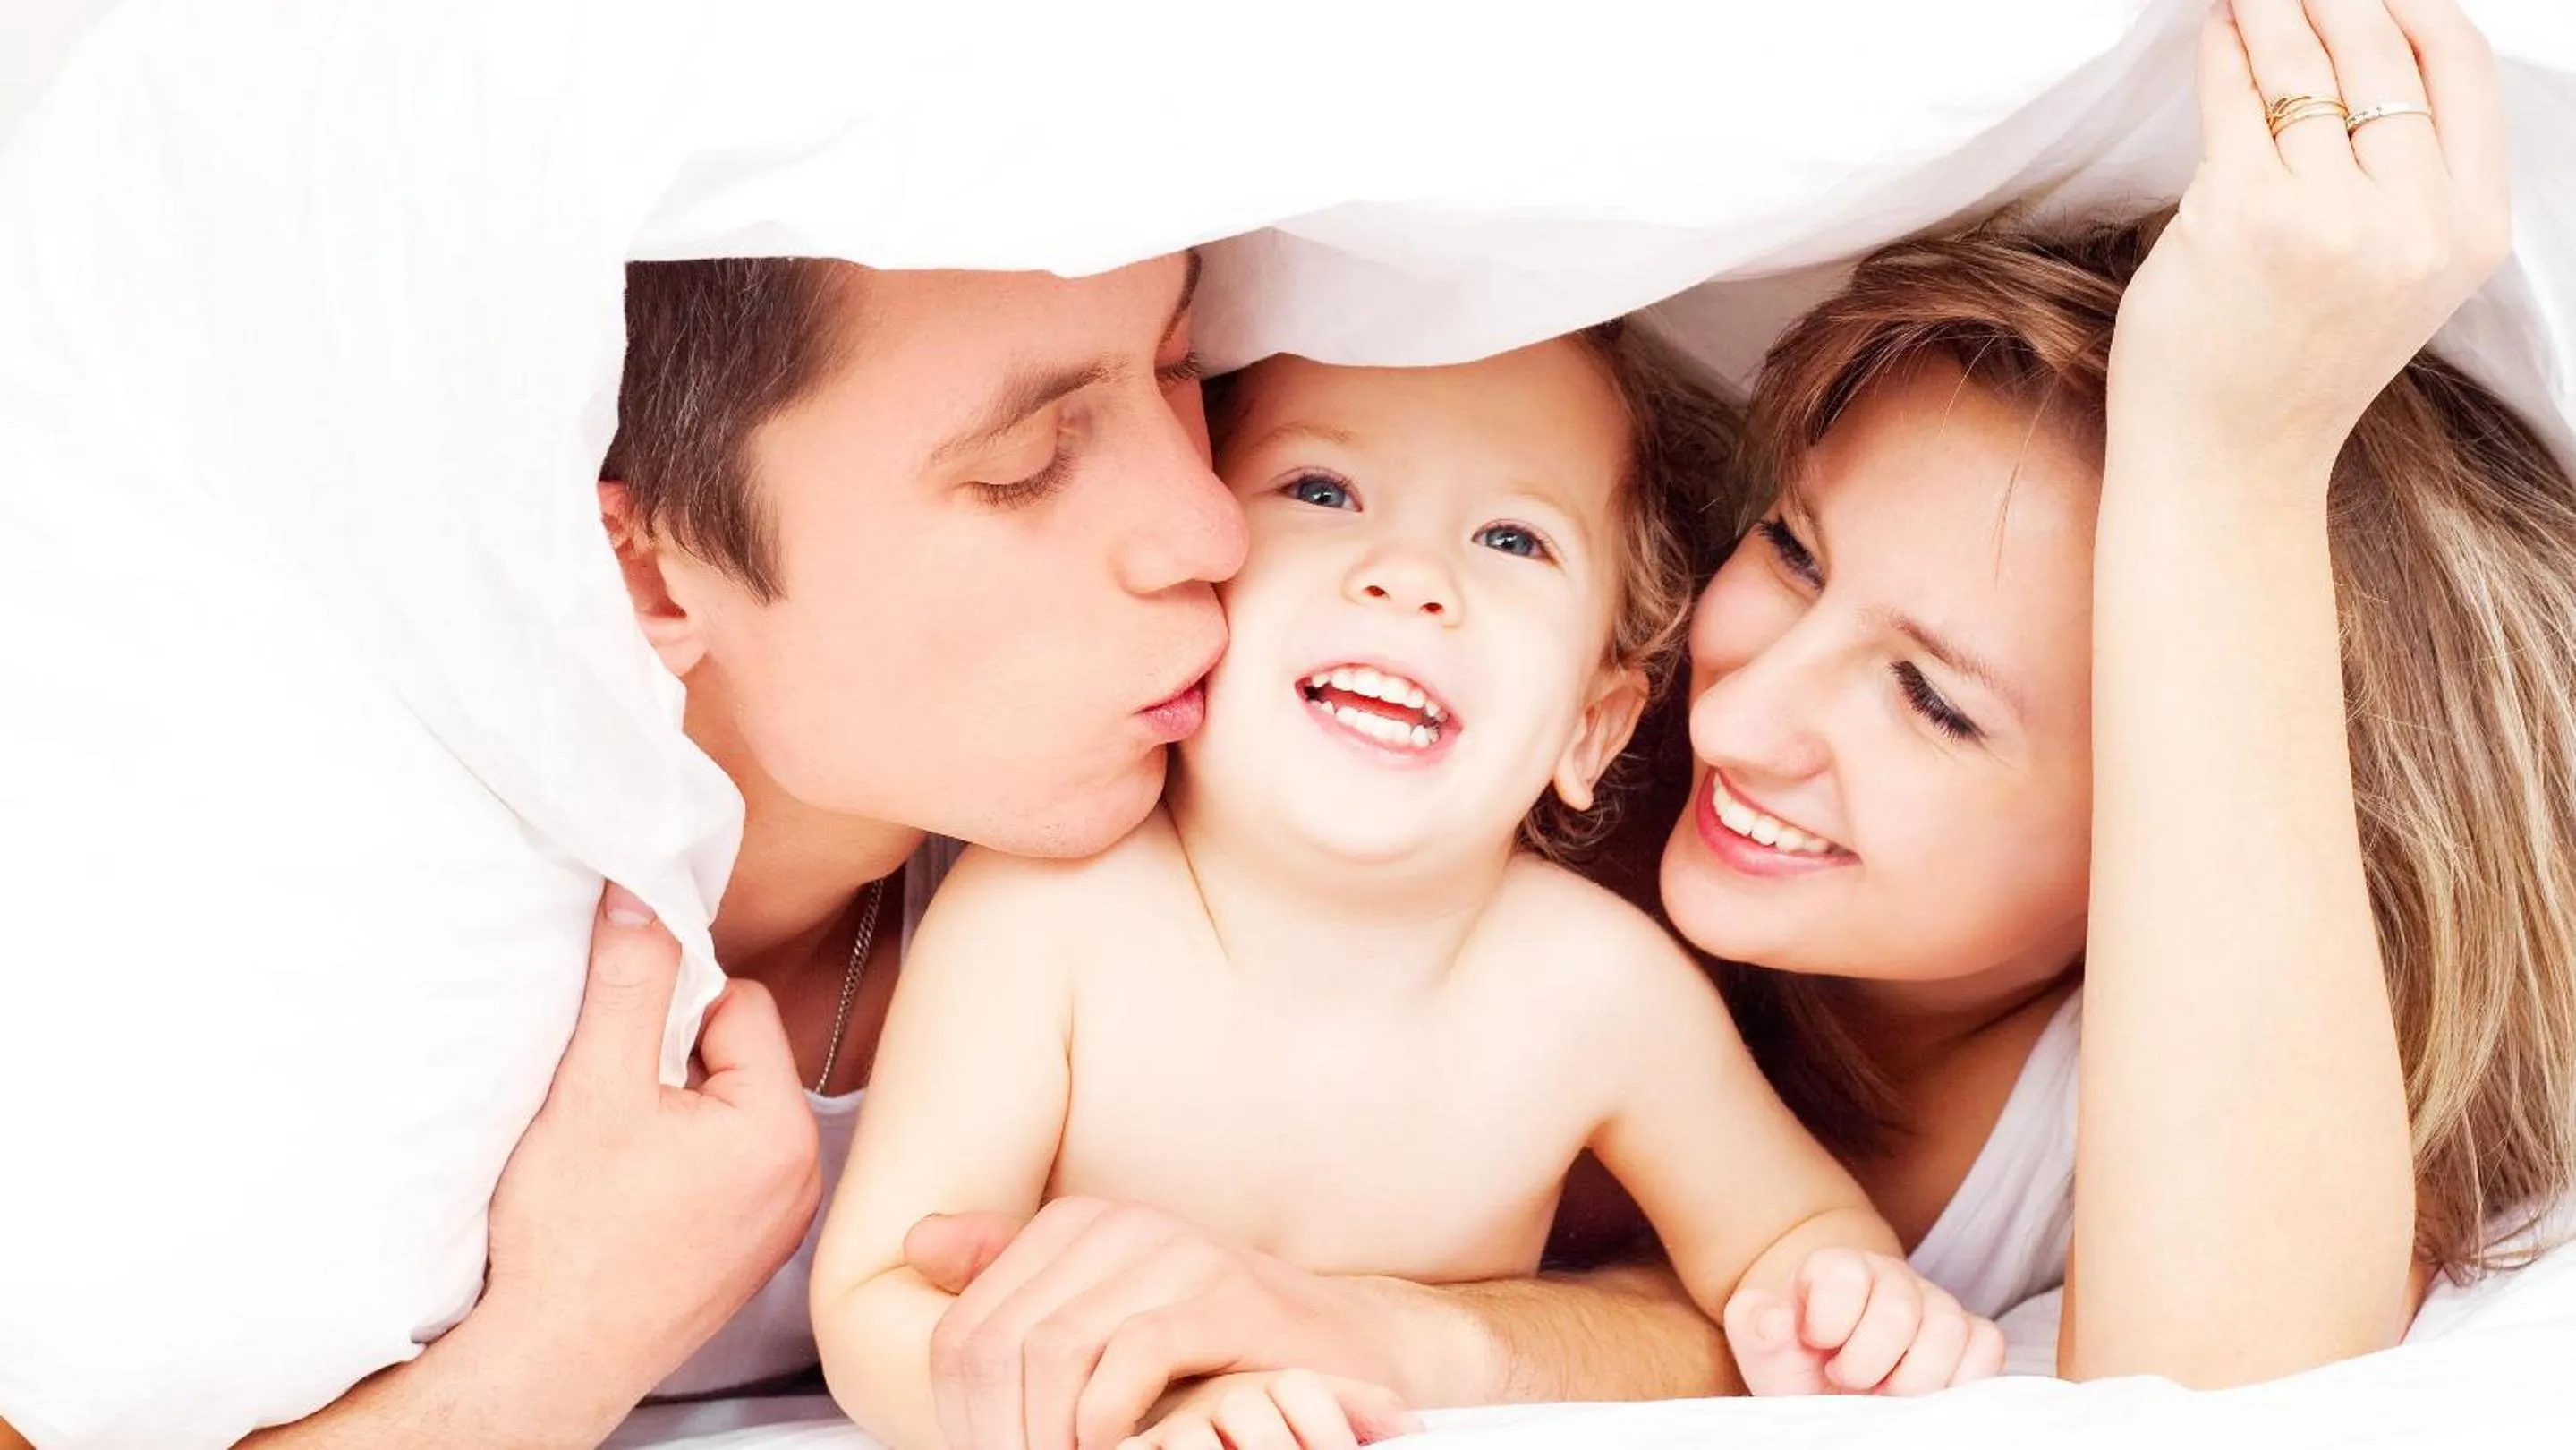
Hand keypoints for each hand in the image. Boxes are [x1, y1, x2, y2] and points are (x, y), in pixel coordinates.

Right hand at [471, 883, 821, 1434]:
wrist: (546, 1361)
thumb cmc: (569, 1245)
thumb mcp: (593, 1088)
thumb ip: (630, 981)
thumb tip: (643, 897)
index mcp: (780, 1130)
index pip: (740, 1004)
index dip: (671, 1010)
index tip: (620, 1048)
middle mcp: (798, 1177)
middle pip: (737, 1057)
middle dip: (671, 1062)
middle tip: (610, 1107)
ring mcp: (775, 1221)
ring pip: (724, 1112)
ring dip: (669, 1113)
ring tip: (613, 1155)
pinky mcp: (744, 1251)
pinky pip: (719, 1168)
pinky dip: (673, 1164)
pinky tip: (624, 1194)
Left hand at [906, 1199, 1422, 1449]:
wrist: (1348, 1348)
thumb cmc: (1220, 1344)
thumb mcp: (1107, 1310)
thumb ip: (1014, 1277)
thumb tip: (920, 1243)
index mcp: (1076, 1227)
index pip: (964, 1332)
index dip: (963, 1418)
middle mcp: (1117, 1226)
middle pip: (998, 1347)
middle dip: (999, 1435)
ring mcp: (1172, 1254)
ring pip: (1052, 1354)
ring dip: (1050, 1437)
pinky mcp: (1222, 1295)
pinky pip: (1126, 1360)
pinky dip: (1107, 1425)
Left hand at [1722, 1248, 2003, 1395]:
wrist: (1831, 1385)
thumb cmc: (1798, 1362)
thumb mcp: (1761, 1346)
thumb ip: (1754, 1325)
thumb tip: (1775, 1318)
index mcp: (1837, 1267)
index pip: (1843, 1275)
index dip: (1827, 1325)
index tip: (1816, 1346)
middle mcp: (1892, 1276)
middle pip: (1897, 1311)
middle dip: (1865, 1364)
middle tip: (1845, 1380)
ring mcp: (1937, 1303)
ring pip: (1947, 1329)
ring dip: (1911, 1381)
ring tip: (1883, 1394)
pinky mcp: (1972, 1334)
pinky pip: (1986, 1347)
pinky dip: (1958, 1380)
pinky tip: (1922, 1396)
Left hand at [2108, 0, 2508, 482]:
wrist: (2227, 461)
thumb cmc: (2293, 367)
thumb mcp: (2397, 273)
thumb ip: (2406, 179)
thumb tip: (2366, 55)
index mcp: (2469, 231)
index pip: (2459, 69)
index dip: (2410, 5)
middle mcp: (2412, 222)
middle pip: (2378, 58)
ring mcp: (2329, 220)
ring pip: (2303, 73)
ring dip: (2270, 13)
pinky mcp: (2243, 218)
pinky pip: (2234, 104)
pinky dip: (2223, 55)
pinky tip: (2215, 32)